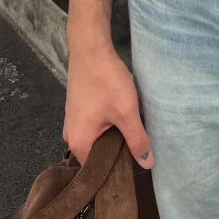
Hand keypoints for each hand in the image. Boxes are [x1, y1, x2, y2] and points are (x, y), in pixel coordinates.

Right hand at [63, 42, 152, 168]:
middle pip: (97, 154)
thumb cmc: (106, 80)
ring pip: (97, 138)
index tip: (133, 166)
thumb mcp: (126, 111)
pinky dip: (108, 124)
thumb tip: (147, 164)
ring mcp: (73, 121)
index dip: (116, 170)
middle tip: (137, 148)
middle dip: (116, 151)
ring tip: (131, 130)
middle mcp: (71, 136)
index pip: (97, 171)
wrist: (90, 47)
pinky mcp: (78, 109)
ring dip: (113, 134)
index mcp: (78, 143)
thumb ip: (137, 139)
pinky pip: (94, 126)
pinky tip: (121, 115)